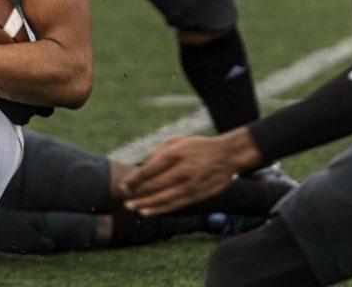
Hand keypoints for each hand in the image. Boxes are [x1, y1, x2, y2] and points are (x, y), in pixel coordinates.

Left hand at [120, 129, 260, 215]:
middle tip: (124, 197)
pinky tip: (147, 212)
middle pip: (153, 185)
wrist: (228, 155)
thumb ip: (161, 148)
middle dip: (136, 193)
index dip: (133, 180)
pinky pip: (174, 205)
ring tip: (131, 207)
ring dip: (144, 204)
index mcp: (175, 153)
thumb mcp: (180, 140)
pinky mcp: (196, 195)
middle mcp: (182, 169)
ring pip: (162, 198)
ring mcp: (190, 184)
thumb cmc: (200, 146)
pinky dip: (158, 209)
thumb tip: (145, 158)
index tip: (124, 185)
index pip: (149, 170)